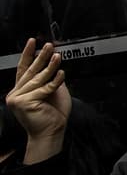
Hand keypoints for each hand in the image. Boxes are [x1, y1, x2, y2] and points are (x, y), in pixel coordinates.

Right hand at [5, 38, 72, 163]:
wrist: (51, 132)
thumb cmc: (52, 114)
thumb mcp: (52, 91)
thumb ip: (49, 78)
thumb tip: (54, 61)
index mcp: (21, 90)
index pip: (23, 68)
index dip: (28, 54)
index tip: (33, 41)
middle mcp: (16, 94)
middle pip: (31, 71)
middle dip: (41, 56)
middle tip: (49, 45)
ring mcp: (18, 99)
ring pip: (38, 78)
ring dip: (50, 66)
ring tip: (58, 56)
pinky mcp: (25, 103)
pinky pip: (45, 88)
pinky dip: (55, 81)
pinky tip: (62, 74)